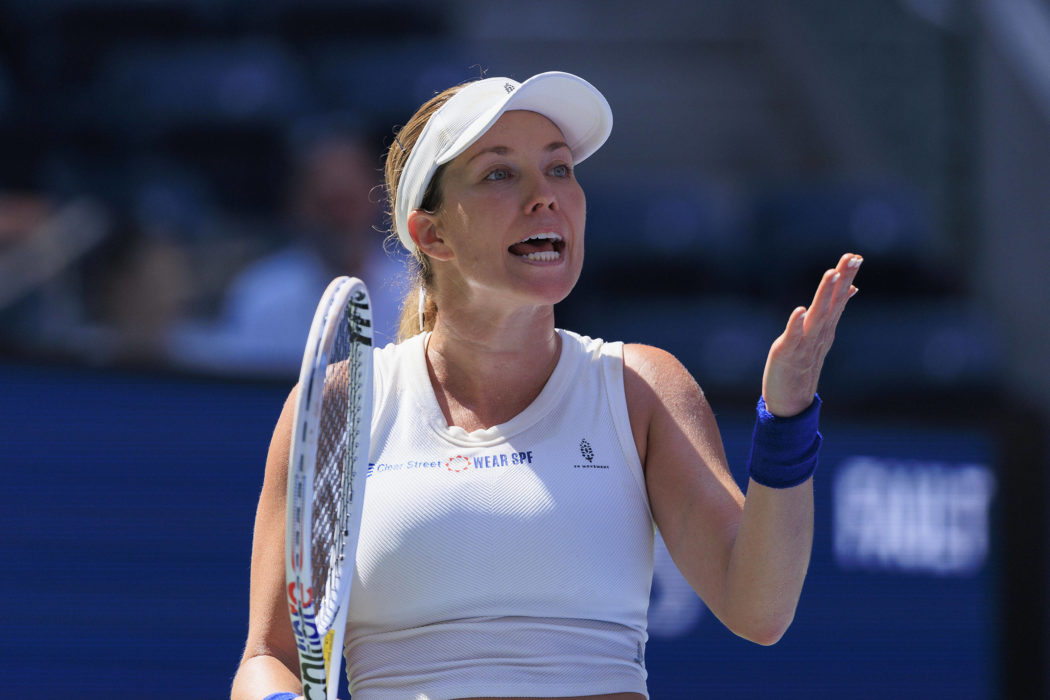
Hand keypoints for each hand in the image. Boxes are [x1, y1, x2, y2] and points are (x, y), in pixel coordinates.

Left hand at [761, 253, 861, 416]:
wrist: (791, 402)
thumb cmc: (803, 365)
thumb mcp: (821, 336)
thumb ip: (834, 311)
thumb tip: (850, 289)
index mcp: (825, 328)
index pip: (839, 299)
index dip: (846, 278)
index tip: (856, 256)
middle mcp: (819, 334)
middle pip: (832, 303)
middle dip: (841, 280)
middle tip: (851, 258)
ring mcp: (805, 344)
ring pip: (817, 316)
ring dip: (824, 295)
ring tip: (831, 274)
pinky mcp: (787, 354)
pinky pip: (793, 337)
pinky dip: (796, 324)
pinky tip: (799, 310)